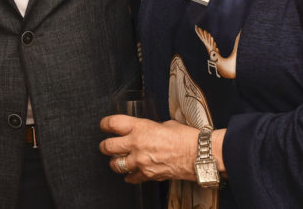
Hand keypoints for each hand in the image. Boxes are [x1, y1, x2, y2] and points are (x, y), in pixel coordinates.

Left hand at [99, 114, 222, 183]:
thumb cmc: (186, 137)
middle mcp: (136, 144)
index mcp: (140, 127)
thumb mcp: (165, 124)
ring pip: (115, 165)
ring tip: (117, 161)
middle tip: (106, 146)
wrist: (198, 155)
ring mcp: (140, 161)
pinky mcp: (148, 175)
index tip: (104, 125)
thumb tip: (147, 131)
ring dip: (115, 163)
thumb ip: (151, 128)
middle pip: (107, 146)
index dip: (105, 124)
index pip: (112, 123)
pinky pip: (131, 178)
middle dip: (105, 146)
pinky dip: (130, 176)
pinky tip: (131, 174)